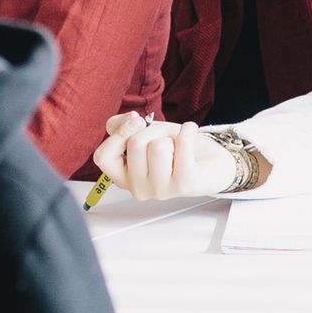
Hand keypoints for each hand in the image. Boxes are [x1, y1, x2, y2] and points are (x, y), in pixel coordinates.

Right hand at [93, 113, 239, 199]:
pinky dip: (188, 130)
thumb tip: (129, 121)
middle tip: (163, 138)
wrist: (208, 161)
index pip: (103, 158)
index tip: (136, 122)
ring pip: (158, 146)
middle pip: (135, 144)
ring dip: (170, 137)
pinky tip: (191, 133)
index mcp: (123, 177)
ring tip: (177, 147)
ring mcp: (161, 190)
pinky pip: (182, 145)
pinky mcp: (185, 185)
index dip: (118, 134)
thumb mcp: (142, 132)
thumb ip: (121, 125)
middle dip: (152, 130)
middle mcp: (138, 189)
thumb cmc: (173, 148)